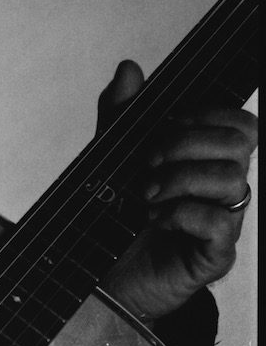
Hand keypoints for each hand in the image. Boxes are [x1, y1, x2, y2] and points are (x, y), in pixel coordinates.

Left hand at [98, 60, 256, 320]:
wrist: (104, 277)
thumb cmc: (117, 217)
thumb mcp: (111, 158)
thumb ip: (120, 115)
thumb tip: (129, 68)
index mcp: (208, 161)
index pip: (239, 123)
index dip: (204, 116)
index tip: (164, 127)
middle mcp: (224, 188)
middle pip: (241, 143)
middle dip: (186, 143)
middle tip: (146, 164)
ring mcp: (224, 221)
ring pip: (233, 179)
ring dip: (178, 180)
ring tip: (144, 196)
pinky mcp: (215, 255)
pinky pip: (218, 222)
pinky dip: (180, 214)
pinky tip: (154, 219)